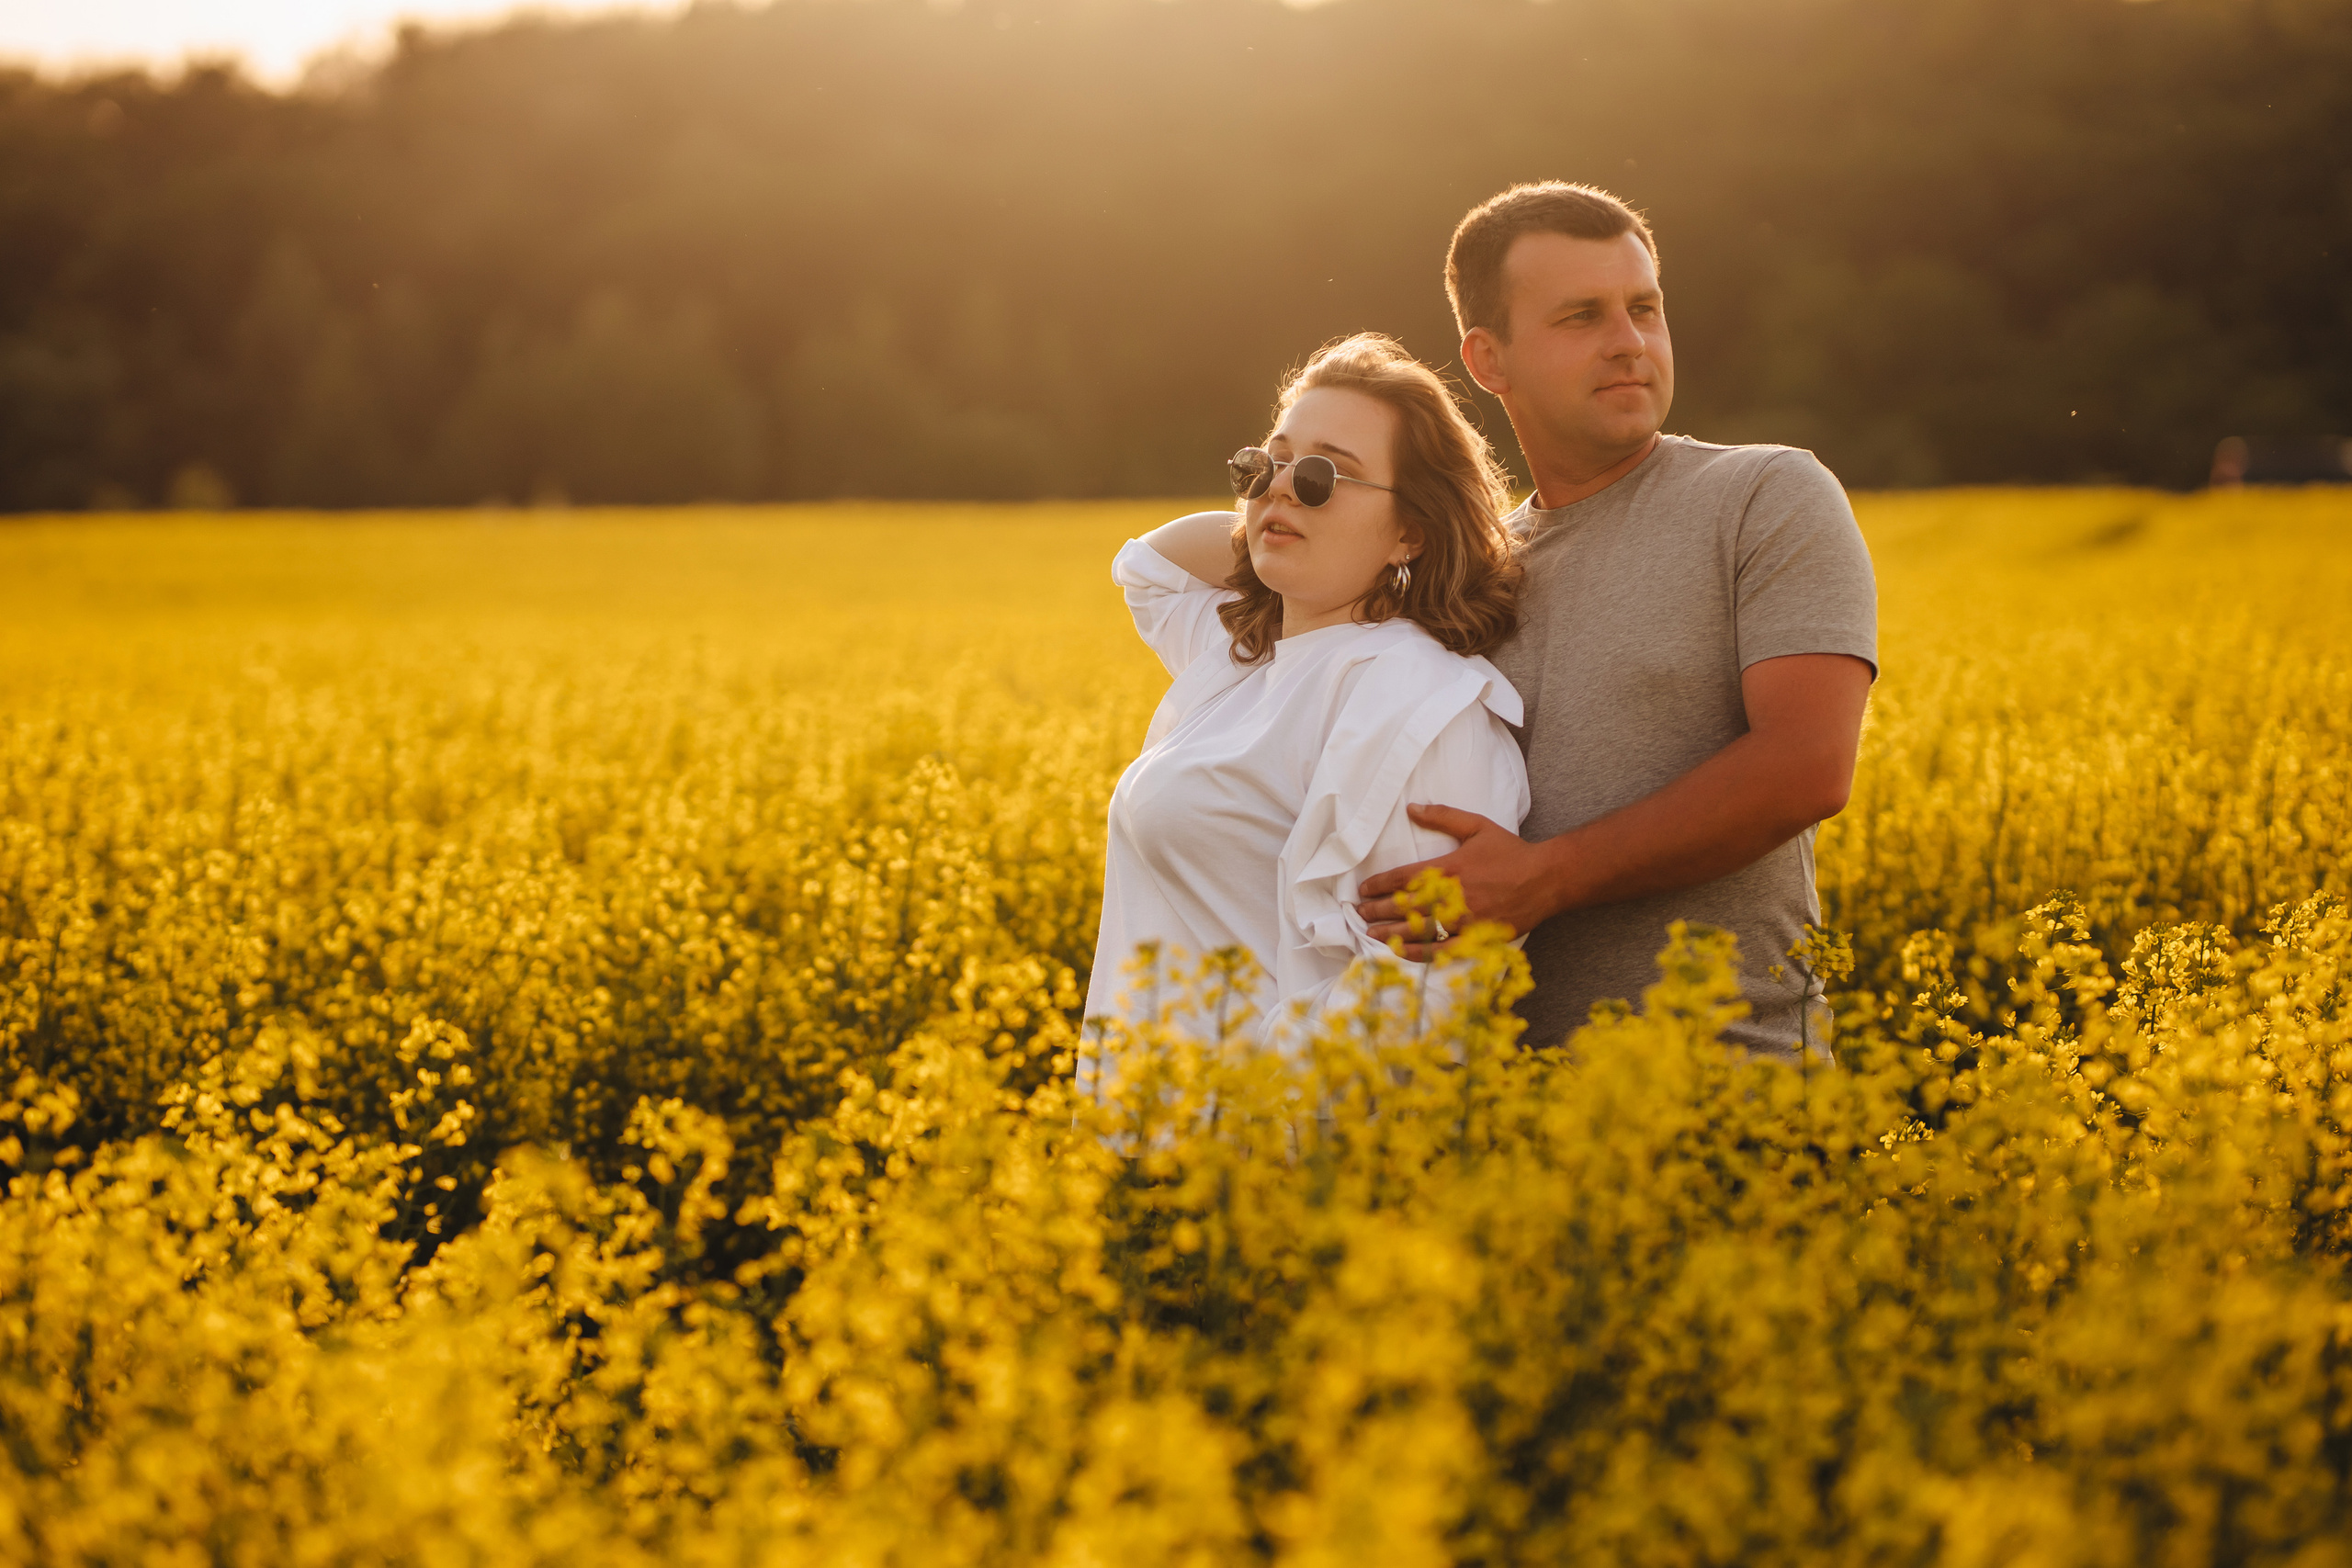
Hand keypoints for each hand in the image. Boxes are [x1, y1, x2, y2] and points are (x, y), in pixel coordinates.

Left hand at [1357, 804, 1564, 959]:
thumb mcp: (1477, 826)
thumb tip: (1411, 807)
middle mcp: (1453, 894)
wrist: (1546, 878)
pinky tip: (1401, 953)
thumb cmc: (1511, 851)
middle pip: (1405, 905)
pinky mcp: (1478, 938)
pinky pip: (1443, 950)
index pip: (1404, 877)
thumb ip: (1443, 816)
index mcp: (1450, 867)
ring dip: (1391, 932)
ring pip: (1418, 929)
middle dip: (1378, 909)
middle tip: (1359, 913)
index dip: (1379, 884)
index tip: (1362, 889)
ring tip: (1370, 933)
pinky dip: (1420, 953)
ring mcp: (1465, 919)